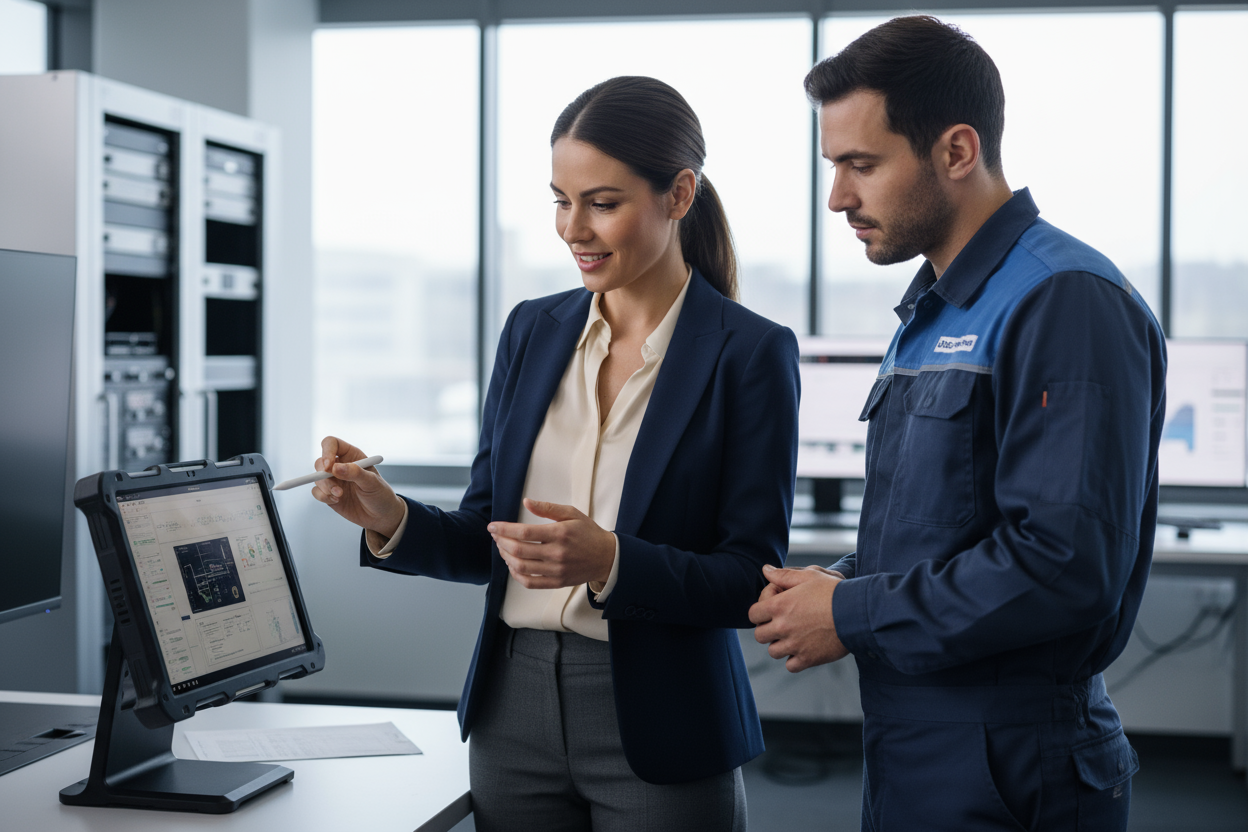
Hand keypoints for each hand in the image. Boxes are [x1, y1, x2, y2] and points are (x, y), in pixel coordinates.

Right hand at [310, 436, 404, 537]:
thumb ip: (355, 473)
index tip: (329, 466)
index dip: (326, 451)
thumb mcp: (372, 482)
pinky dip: (323, 497)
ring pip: (317, 478)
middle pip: (320, 462)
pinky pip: (316, 492)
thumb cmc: (380, 495)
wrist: (381, 516)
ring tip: (340, 495)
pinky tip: (336, 501)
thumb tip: (335, 467)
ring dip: (325, 487)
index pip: (332, 444)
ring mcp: (334, 480)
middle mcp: (340, 466)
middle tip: (334, 486)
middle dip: (323, 474)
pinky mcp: (329, 494)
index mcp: (352, 456)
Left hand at [488, 498, 615, 588]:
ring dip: (506, 557)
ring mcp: (556, 570)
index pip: (524, 532)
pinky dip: (516, 574)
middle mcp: (557, 553)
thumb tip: (526, 502)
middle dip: (501, 542)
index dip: (504, 529)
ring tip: (502, 548)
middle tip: (495, 536)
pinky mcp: (556, 582)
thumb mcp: (572, 513)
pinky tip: (513, 565)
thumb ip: (548, 508)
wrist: (607, 557)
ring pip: (521, 567)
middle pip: (519, 550)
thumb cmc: (588, 533)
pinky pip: (530, 582)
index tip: (493, 526)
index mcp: (560, 534)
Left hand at [749, 564, 848, 671]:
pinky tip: (803, 649)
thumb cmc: (834, 592)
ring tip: (794, 636)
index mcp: (779, 606)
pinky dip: (794, 660)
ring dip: (780, 645)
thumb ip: (784, 575)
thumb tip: (766, 570)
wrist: (857, 612)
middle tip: (782, 623)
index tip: (773, 608)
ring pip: (773, 651)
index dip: (760, 611)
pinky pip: (790, 666)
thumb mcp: (809, 575)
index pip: (753, 614)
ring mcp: (794, 645)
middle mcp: (783, 627)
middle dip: (767, 629)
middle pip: (760, 635)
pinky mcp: (808, 659)